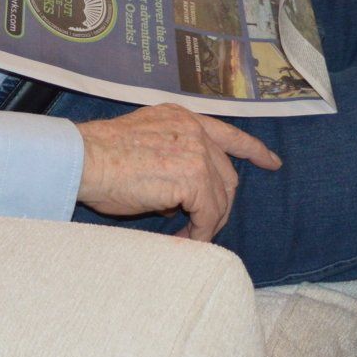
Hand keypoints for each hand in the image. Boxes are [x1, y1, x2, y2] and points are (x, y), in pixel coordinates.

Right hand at [76, 104, 282, 241]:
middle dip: (220, 202)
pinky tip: (187, 239)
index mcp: (181, 117)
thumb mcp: (143, 144)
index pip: (228, 133)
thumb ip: (169, 157)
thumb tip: (180, 196)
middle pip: (227, 173)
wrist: (83, 159)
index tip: (272, 163)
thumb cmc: (99, 158)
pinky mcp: (194, 177)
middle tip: (204, 225)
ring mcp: (196, 151)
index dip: (253, 150)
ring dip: (208, 221)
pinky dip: (202, 231)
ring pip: (221, 197)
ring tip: (190, 235)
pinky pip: (209, 214)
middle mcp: (194, 129)